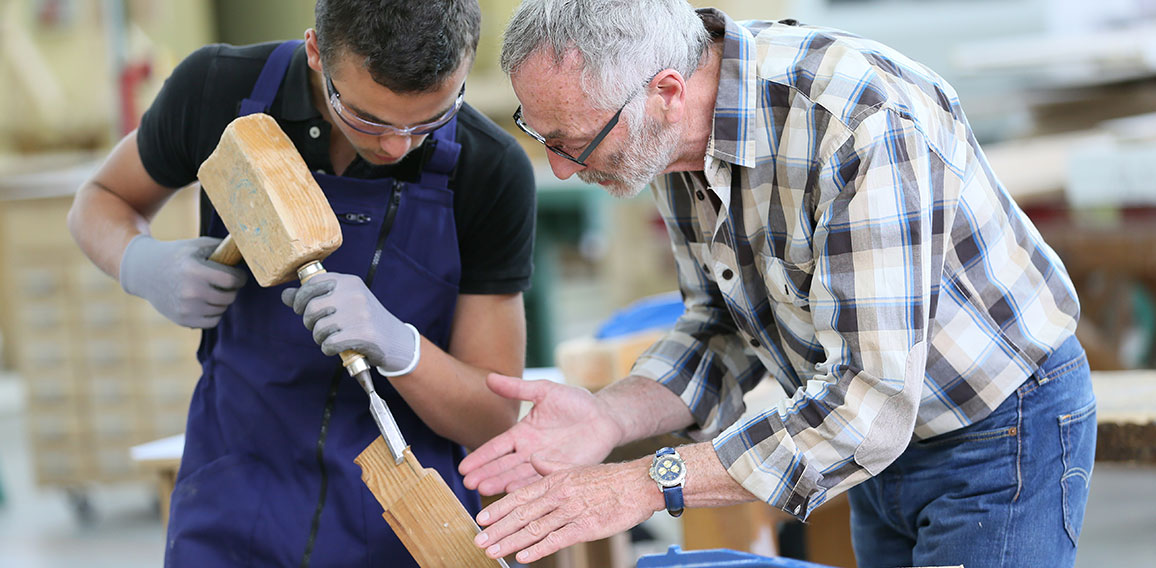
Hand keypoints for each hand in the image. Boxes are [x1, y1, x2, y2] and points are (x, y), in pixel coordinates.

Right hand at [119, 235, 246, 328]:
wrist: (145, 272)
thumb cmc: (177, 255)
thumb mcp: (197, 245)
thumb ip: (222, 248)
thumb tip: (247, 251)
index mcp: (195, 270)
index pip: (232, 280)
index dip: (239, 277)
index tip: (238, 275)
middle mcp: (190, 291)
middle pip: (229, 296)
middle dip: (231, 289)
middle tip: (226, 283)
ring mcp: (186, 308)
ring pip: (222, 309)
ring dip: (222, 301)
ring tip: (212, 290)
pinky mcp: (183, 320)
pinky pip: (212, 321)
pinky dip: (213, 313)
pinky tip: (206, 302)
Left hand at [281, 272, 417, 373]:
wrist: (395, 339)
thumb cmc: (363, 319)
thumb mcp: (343, 302)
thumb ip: (314, 297)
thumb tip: (285, 295)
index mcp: (348, 282)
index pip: (311, 284)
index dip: (300, 299)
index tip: (301, 309)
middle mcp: (354, 294)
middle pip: (311, 308)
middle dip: (309, 323)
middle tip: (319, 329)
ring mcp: (360, 314)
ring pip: (319, 328)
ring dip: (319, 338)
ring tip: (330, 339)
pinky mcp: (363, 334)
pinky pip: (329, 344)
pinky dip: (328, 349)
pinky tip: (336, 348)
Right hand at [459, 374, 624, 494]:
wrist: (605, 415)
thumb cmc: (575, 402)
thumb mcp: (544, 390)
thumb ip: (518, 387)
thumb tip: (489, 377)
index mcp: (522, 434)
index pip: (496, 448)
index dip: (480, 457)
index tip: (463, 467)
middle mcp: (530, 453)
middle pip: (503, 466)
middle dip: (485, 474)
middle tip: (468, 483)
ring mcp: (546, 464)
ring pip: (519, 476)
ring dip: (501, 483)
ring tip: (484, 489)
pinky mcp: (562, 472)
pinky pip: (542, 479)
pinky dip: (528, 485)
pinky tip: (514, 490)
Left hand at [474, 457, 661, 563]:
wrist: (639, 483)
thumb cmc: (609, 477)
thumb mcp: (577, 466)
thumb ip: (551, 466)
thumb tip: (533, 460)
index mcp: (555, 479)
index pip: (520, 495)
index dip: (499, 508)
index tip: (481, 518)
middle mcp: (559, 494)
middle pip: (522, 514)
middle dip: (498, 529)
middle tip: (479, 540)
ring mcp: (571, 511)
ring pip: (535, 528)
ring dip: (511, 541)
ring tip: (493, 551)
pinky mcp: (586, 526)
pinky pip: (557, 539)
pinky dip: (539, 548)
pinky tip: (524, 556)